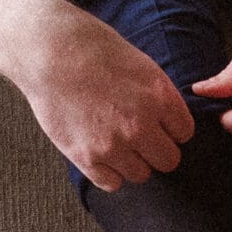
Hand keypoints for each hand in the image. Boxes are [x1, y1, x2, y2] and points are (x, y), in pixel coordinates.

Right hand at [0, 0, 194, 190]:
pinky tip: (98, 150)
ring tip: (113, 139)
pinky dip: (108, 171)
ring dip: (131, 161)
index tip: (157, 122)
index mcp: (159, 96)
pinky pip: (112, 183)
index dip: (170, 127)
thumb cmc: (91, 48)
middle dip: (155, 148)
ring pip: (141, 174)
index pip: (184, 133)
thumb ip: (159, 96)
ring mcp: (113, 144)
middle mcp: (141, 124)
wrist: (48, 49)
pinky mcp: (86, 157)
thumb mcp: (140, 64)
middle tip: (137, 135)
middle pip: (168, 160)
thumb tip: (169, 122)